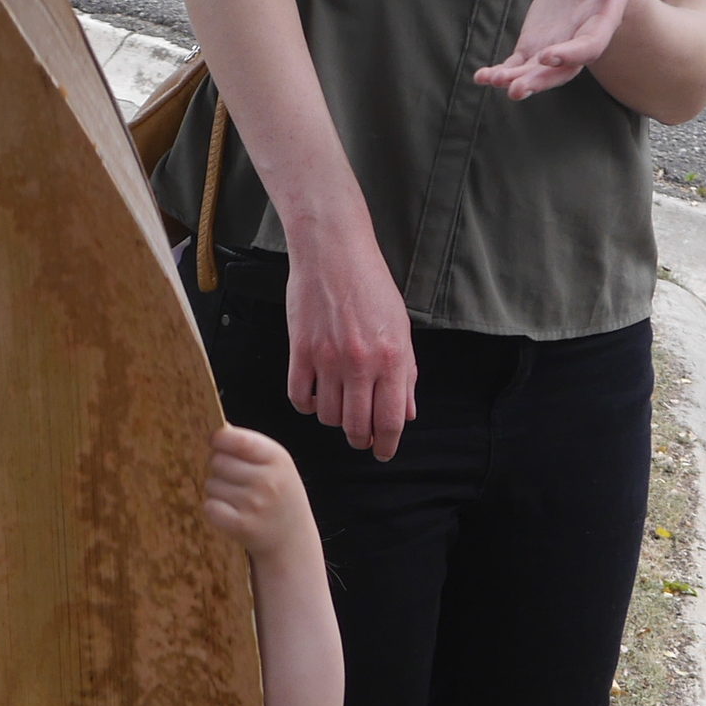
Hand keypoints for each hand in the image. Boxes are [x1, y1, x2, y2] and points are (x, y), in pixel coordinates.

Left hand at [202, 425, 311, 560]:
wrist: (293, 540)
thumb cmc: (280, 497)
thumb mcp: (277, 466)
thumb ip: (250, 446)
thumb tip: (221, 430)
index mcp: (278, 458)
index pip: (236, 439)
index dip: (219, 439)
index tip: (216, 444)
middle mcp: (268, 480)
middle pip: (217, 461)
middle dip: (218, 469)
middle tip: (234, 480)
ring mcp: (255, 504)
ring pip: (211, 485)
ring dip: (217, 491)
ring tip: (237, 500)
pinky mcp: (243, 526)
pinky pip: (210, 507)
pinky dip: (214, 510)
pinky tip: (230, 513)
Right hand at [284, 219, 415, 460]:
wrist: (333, 254)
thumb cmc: (370, 285)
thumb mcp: (401, 328)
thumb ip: (406, 375)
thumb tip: (407, 413)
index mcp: (391, 358)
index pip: (389, 420)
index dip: (386, 444)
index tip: (383, 452)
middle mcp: (360, 363)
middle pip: (356, 426)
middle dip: (360, 439)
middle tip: (360, 436)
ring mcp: (327, 359)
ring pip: (327, 416)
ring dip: (334, 420)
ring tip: (339, 407)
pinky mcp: (300, 351)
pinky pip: (298, 397)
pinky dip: (306, 405)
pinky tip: (314, 396)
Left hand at [475, 0, 637, 99]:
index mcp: (602, 22)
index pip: (589, 47)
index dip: (570, 54)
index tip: (546, 55)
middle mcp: (579, 42)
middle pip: (561, 71)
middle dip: (538, 81)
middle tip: (515, 89)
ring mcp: (555, 46)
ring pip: (536, 71)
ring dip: (515, 79)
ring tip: (492, 80)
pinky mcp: (534, 44)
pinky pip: (517, 63)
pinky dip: (500, 72)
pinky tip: (481, 77)